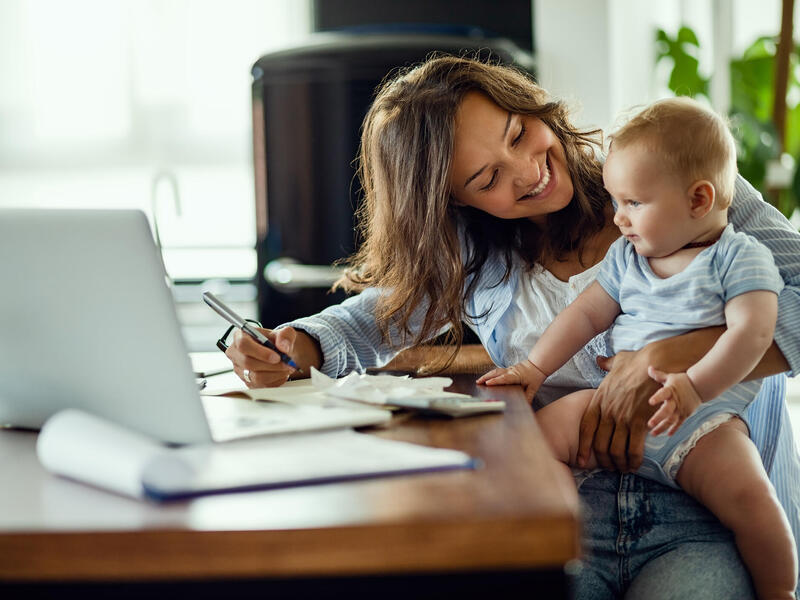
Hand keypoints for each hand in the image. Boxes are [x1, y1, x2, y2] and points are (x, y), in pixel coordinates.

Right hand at [225, 326, 299, 387]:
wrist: (279, 353)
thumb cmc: (277, 341)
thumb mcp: (285, 333)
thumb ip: (285, 335)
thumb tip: (283, 346)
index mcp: (240, 336)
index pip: (243, 344)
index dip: (260, 352)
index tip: (277, 356)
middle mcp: (236, 353)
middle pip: (248, 363)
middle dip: (271, 365)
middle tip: (286, 363)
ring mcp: (240, 370)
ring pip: (256, 377)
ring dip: (276, 373)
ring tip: (287, 367)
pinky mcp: (247, 382)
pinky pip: (261, 385)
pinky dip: (276, 380)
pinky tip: (281, 373)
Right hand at [476, 360, 545, 402]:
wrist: (538, 364)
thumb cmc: (536, 375)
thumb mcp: (534, 388)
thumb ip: (529, 397)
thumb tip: (525, 405)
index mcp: (516, 375)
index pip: (504, 378)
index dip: (495, 381)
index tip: (488, 383)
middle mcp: (510, 371)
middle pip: (496, 373)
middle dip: (486, 377)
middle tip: (478, 382)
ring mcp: (509, 369)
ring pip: (495, 371)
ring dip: (487, 375)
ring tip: (479, 381)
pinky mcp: (509, 369)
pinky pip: (498, 371)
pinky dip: (491, 374)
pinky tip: (487, 378)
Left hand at [577, 328, 723, 471]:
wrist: (655, 362)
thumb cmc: (637, 362)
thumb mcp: (616, 362)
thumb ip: (606, 364)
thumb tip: (599, 359)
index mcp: (598, 400)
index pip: (585, 429)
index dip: (583, 447)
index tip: (581, 460)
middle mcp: (607, 411)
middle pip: (600, 444)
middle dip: (603, 460)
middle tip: (609, 467)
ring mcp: (622, 417)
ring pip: (616, 450)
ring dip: (619, 463)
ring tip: (623, 469)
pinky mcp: (639, 421)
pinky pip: (634, 448)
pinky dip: (634, 460)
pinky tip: (636, 464)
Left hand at [646, 367, 701, 435]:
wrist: (700, 386)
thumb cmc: (682, 381)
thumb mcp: (670, 377)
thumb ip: (658, 375)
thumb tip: (649, 368)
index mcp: (671, 390)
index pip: (663, 393)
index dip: (657, 397)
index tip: (650, 402)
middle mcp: (676, 401)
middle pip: (667, 411)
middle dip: (658, 418)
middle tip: (650, 424)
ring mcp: (681, 409)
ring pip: (671, 420)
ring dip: (662, 427)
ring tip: (653, 433)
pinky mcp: (685, 414)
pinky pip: (679, 423)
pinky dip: (674, 429)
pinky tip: (667, 434)